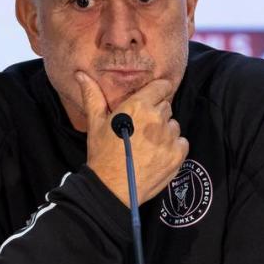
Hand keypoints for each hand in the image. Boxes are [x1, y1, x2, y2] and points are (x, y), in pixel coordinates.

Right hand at [75, 71, 188, 206]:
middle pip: (166, 106)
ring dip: (165, 131)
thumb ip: (93, 96)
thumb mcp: (95, 123)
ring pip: (174, 125)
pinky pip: (182, 142)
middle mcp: (156, 118)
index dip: (157, 91)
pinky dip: (173, 147)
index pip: (161, 86)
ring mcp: (168, 137)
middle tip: (141, 128)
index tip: (152, 99)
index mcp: (138, 106)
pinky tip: (157, 154)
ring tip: (148, 144)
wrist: (111, 188)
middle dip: (156, 113)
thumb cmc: (102, 154)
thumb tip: (81, 74)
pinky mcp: (177, 155)